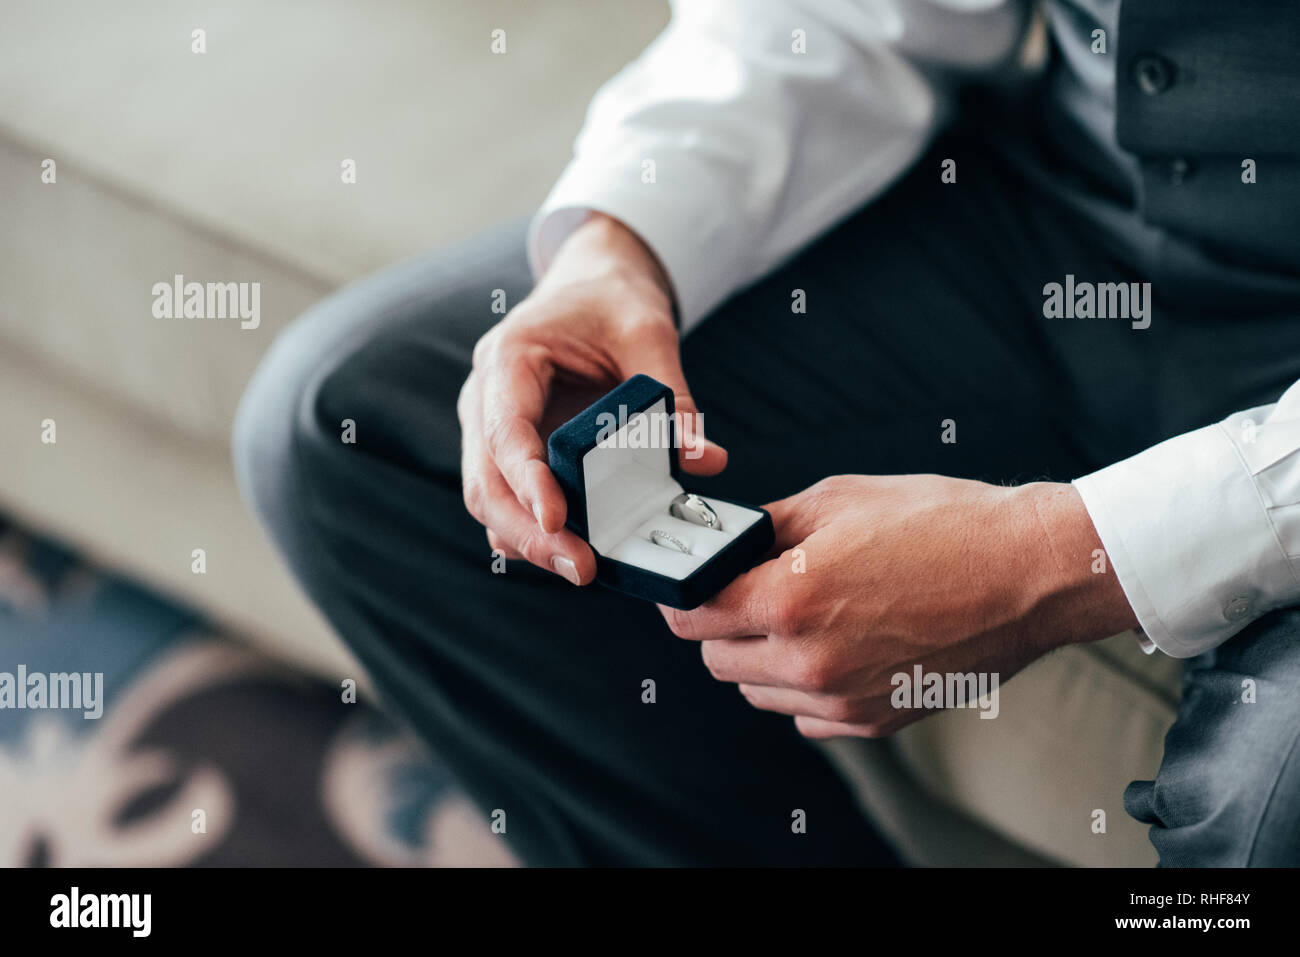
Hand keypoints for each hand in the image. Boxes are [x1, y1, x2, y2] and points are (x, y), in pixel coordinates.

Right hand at [458, 213, 726, 583]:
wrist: (591, 284)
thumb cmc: (613, 302)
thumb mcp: (650, 334)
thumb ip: (675, 398)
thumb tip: (704, 461)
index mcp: (508, 357)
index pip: (506, 431)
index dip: (528, 482)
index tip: (558, 521)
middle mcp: (485, 397)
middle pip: (485, 481)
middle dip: (528, 532)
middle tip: (581, 569)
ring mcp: (489, 428)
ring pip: (489, 500)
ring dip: (528, 541)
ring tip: (582, 569)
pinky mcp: (509, 452)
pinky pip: (509, 501)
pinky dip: (534, 532)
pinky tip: (571, 553)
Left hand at [659, 476, 1138, 737]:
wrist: (1029, 572)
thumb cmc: (943, 524)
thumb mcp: (838, 499)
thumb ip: (766, 527)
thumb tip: (725, 540)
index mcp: (789, 599)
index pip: (688, 615)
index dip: (683, 593)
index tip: (693, 582)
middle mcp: (808, 661)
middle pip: (715, 658)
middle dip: (721, 622)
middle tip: (752, 589)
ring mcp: (842, 698)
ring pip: (756, 691)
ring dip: (761, 657)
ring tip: (805, 614)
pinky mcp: (873, 720)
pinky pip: (805, 715)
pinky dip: (804, 686)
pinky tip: (838, 644)